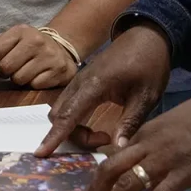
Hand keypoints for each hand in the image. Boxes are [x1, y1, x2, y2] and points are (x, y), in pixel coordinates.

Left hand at [0, 25, 76, 87]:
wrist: (61, 49)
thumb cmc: (25, 47)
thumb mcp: (5, 41)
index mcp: (20, 30)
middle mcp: (36, 40)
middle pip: (5, 67)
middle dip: (3, 73)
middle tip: (9, 71)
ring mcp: (49, 55)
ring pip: (19, 78)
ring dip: (17, 80)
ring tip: (23, 72)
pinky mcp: (59, 70)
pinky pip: (34, 86)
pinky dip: (32, 84)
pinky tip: (37, 76)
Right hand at [36, 23, 171, 155]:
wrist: (146, 36)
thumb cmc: (149, 65)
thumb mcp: (147, 96)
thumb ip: (130, 123)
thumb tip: (118, 149)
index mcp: (94, 85)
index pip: (68, 115)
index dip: (54, 137)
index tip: (41, 153)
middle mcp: (79, 83)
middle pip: (60, 116)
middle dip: (73, 136)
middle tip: (104, 140)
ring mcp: (78, 80)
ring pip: (61, 110)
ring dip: (74, 128)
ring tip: (103, 135)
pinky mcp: (81, 81)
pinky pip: (68, 104)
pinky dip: (74, 120)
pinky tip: (94, 126)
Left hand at [70, 86, 190, 190]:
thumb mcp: (173, 129)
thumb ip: (156, 150)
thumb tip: (149, 179)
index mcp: (144, 134)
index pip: (111, 158)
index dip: (94, 179)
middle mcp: (148, 146)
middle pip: (109, 170)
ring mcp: (165, 159)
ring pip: (126, 184)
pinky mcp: (185, 173)